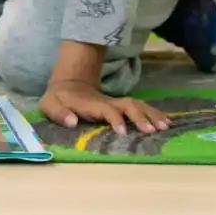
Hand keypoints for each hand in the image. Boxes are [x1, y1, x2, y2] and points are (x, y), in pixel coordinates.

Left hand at [38, 79, 169, 135]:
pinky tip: (166, 121)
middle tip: (152, 130)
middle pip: (128, 105)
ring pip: (137, 105)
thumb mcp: (49, 104)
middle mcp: (107, 102)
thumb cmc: (59, 98)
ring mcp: (115, 102)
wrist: (69, 83)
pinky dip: (153, 113)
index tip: (122, 131)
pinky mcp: (121, 106)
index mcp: (91, 103)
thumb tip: (72, 121)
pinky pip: (140, 107)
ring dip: (151, 114)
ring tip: (165, 126)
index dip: (114, 118)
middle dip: (140, 116)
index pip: (107, 109)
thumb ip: (59, 112)